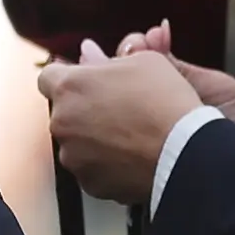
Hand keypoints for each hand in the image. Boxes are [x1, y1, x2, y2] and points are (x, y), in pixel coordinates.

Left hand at [37, 31, 203, 206]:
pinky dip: (106, 163)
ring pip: (76, 142)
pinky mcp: (88, 182)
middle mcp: (62, 122)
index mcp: (69, 87)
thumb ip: (106, 57)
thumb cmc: (166, 103)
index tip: (86, 82)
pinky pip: (92, 168)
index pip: (49, 76)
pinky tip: (131, 154)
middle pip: (64, 111)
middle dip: (84, 109)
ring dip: (94, 137)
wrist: (185, 151)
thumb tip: (88, 52)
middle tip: (117, 108)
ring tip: (129, 133)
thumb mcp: (142, 61)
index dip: (70, 78)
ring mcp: (73, 155)